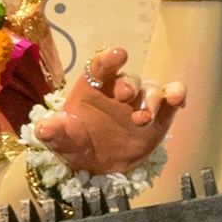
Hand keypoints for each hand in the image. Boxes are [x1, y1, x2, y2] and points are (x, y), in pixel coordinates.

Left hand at [34, 45, 183, 176]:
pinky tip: (177, 100)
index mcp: (94, 86)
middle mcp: (119, 89)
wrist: (97, 166)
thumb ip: (54, 132)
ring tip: (143, 119)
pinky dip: (177, 94)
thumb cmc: (76, 143)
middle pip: (128, 78)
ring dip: (151, 99)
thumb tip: (43, 129)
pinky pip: (171, 98)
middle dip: (129, 84)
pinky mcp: (160, 115)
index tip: (119, 55)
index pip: (102, 65)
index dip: (110, 58)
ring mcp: (140, 101)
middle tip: (126, 95)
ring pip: (151, 89)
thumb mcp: (62, 140)